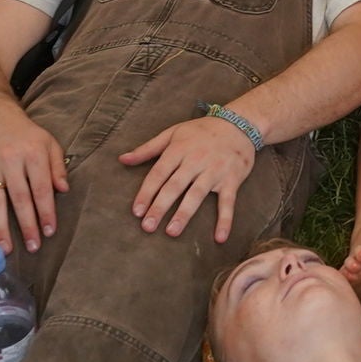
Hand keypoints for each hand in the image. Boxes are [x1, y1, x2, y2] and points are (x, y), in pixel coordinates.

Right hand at [0, 99, 68, 249]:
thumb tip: (64, 190)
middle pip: (19, 197)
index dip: (46, 211)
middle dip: (27, 225)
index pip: (41, 188)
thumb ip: (58, 167)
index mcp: (33, 153)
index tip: (50, 231)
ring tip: (7, 248)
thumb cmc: (27, 137)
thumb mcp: (49, 144)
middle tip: (33, 246)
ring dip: (1, 227)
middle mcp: (10, 160)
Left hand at [120, 108, 257, 239]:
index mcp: (178, 149)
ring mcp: (214, 170)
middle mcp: (195, 160)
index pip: (158, 173)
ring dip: (184, 214)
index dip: (146, 192)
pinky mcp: (232, 179)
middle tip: (148, 227)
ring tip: (172, 231)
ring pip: (197, 194)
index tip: (136, 211)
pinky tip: (219, 237)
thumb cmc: (201, 131)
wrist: (239, 124)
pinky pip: (228, 202)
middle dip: (160, 207)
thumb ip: (147, 149)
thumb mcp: (173, 134)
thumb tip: (122, 159)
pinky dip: (225, 219)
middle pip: (174, 186)